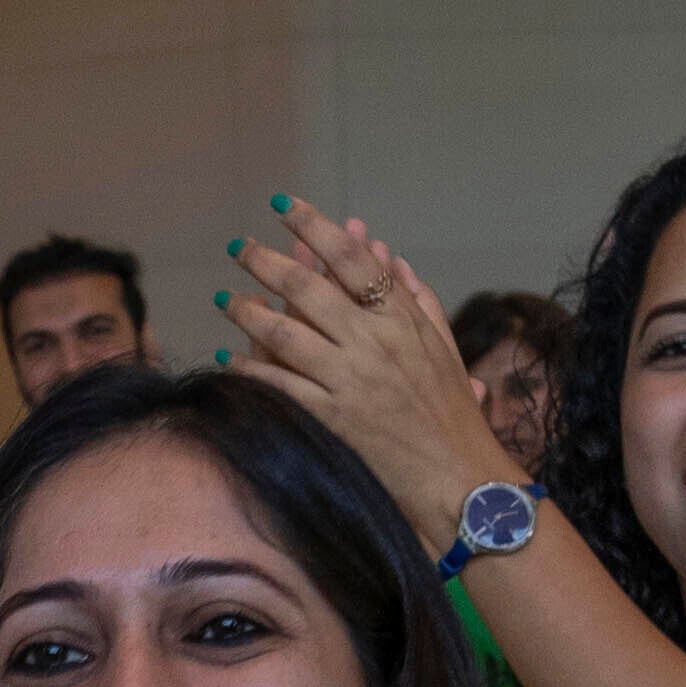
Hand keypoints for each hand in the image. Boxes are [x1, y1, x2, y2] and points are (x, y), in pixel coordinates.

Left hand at [221, 200, 496, 533]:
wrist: (461, 480)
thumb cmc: (454, 416)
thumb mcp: (445, 349)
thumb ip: (419, 300)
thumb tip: (391, 259)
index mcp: (402, 321)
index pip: (352, 261)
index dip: (315, 227)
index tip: (284, 206)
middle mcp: (373, 343)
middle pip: (308, 289)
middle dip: (266, 261)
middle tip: (238, 245)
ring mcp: (351, 381)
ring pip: (286, 334)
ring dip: (247, 311)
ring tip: (224, 297)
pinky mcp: (334, 419)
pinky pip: (282, 386)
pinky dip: (252, 369)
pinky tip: (230, 357)